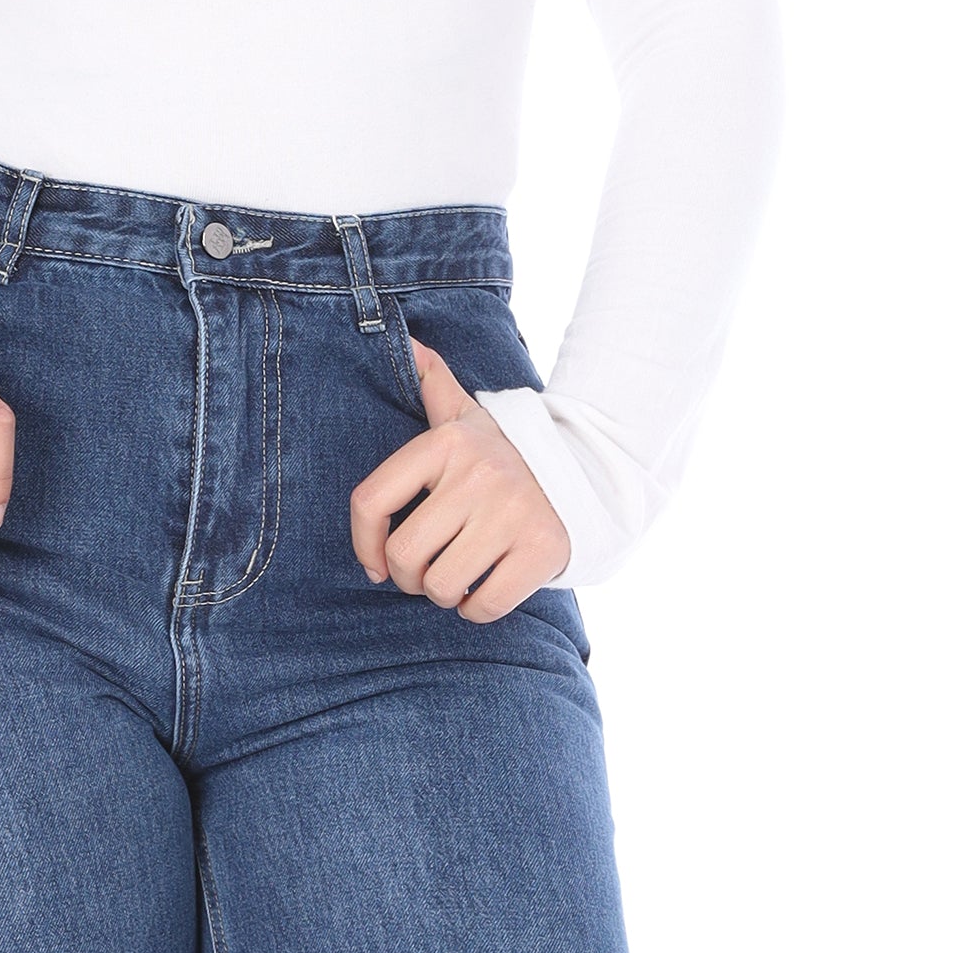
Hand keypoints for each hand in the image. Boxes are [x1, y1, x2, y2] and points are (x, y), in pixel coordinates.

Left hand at [349, 337, 571, 623]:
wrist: (590, 471)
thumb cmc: (510, 452)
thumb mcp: (471, 415)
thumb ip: (434, 383)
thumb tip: (406, 343)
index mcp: (447, 443)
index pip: (371, 500)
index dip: (363, 544)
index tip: (375, 564)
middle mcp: (477, 475)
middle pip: (405, 555)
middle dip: (409, 578)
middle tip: (425, 574)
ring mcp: (512, 513)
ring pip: (442, 585)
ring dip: (444, 595)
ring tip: (458, 580)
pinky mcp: (542, 550)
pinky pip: (484, 606)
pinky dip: (477, 609)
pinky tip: (484, 591)